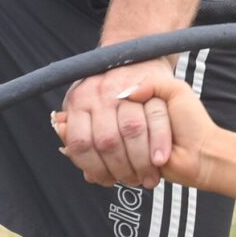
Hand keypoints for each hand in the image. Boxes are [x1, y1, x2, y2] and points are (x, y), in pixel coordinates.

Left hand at [53, 60, 188, 187]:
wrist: (136, 55)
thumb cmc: (108, 89)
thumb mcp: (85, 106)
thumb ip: (77, 132)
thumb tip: (74, 161)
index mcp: (78, 101)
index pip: (80, 144)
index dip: (95, 169)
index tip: (108, 181)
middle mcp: (98, 93)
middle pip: (107, 141)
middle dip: (122, 169)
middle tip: (133, 182)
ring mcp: (123, 86)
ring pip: (132, 131)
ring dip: (142, 161)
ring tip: (149, 176)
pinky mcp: (149, 82)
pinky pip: (154, 117)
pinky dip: (159, 143)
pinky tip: (161, 159)